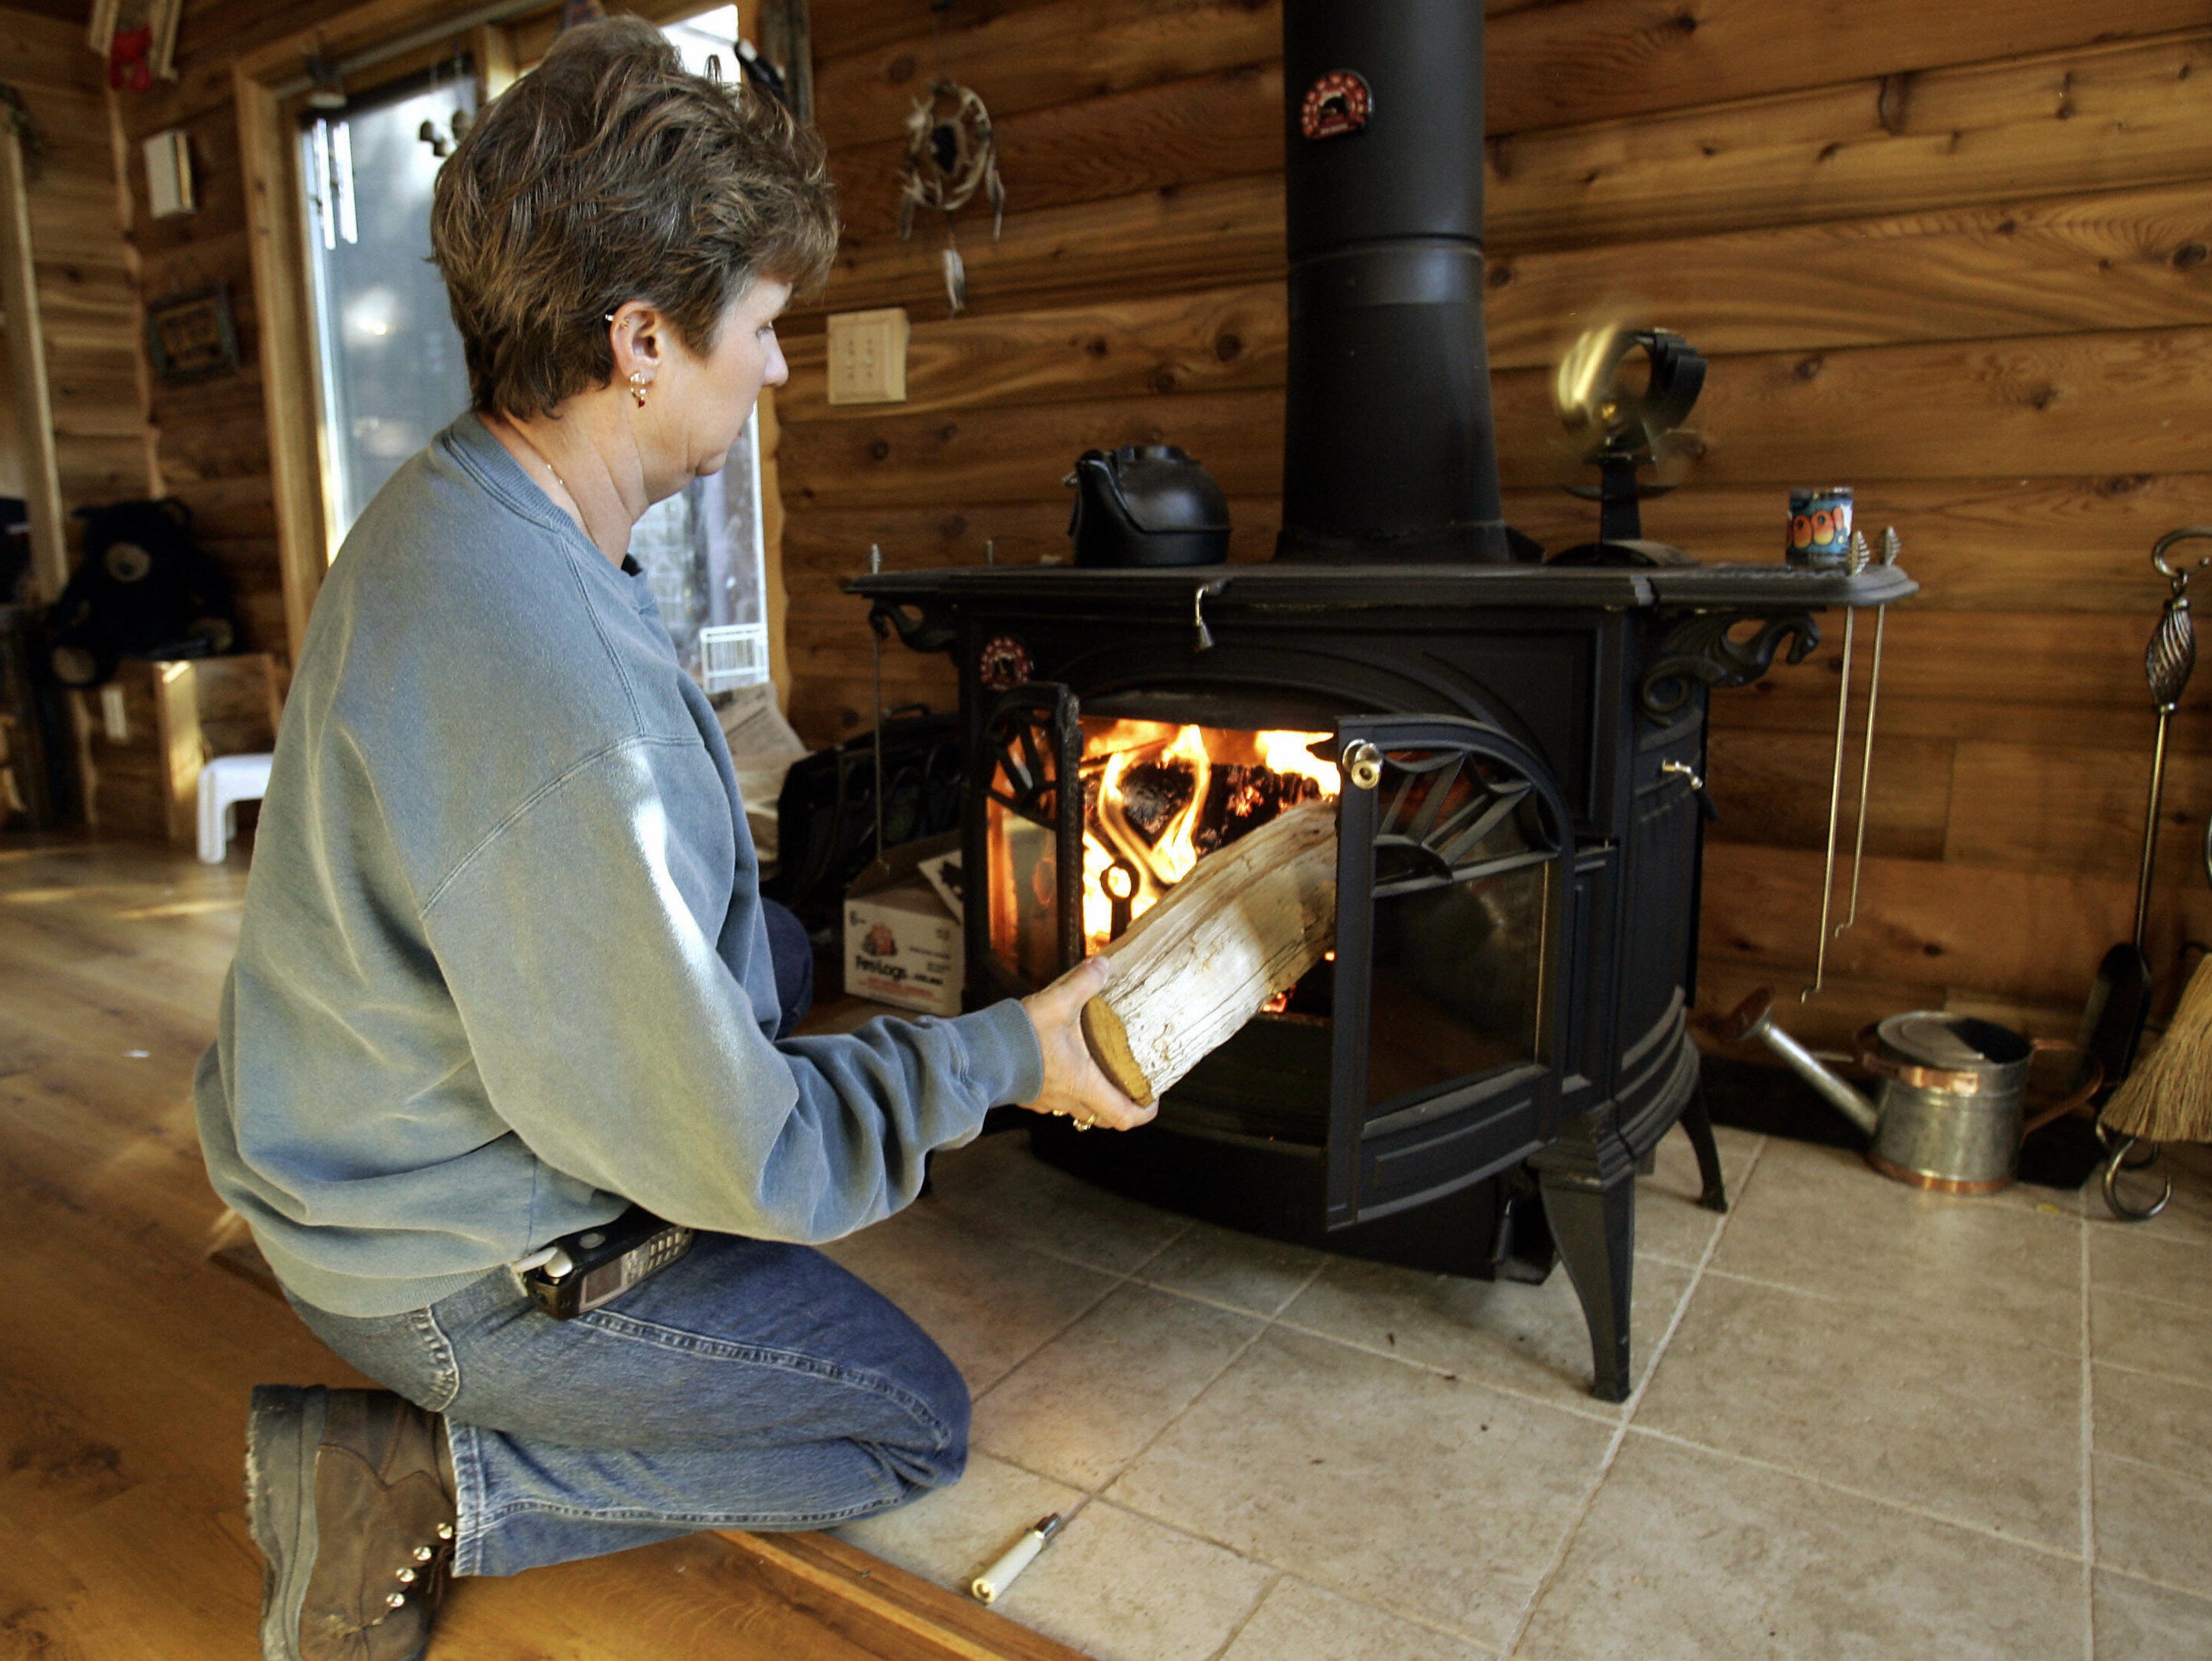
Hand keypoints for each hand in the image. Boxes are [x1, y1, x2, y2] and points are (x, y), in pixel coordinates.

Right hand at [1018, 956, 1153, 1131]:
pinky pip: (1056, 1100)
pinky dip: (1067, 1088)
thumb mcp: (1058, 1003)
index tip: (1152, 1099)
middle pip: (1104, 1118)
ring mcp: (1047, 1101)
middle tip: (1130, 1086)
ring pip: (1080, 1109)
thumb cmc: (1020, 1036)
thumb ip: (1084, 983)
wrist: (978, 1053)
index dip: (1144, 1111)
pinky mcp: (1029, 1095)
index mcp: (1084, 1084)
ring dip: (1093, 1096)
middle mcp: (1068, 1100)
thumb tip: (1104, 966)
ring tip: (1099, 1071)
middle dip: (1120, 1105)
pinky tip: (1063, 1064)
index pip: (1124, 1116)